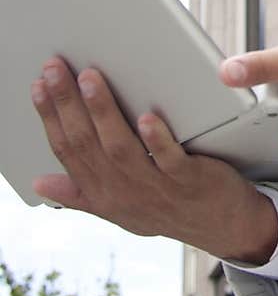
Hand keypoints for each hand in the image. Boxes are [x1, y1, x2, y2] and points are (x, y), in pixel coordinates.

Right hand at [30, 58, 277, 263]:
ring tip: (91, 79)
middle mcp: (124, 191)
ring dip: (103, 113)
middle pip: (87, 143)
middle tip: (55, 69)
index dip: (50, 118)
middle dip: (67, 104)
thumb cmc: (168, 209)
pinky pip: (170, 159)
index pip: (67, 151)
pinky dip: (157, 139)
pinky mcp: (189, 180)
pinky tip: (147, 117)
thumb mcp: (118, 208)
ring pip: (122, 148)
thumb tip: (41, 183)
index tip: (39, 86)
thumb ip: (80, 193)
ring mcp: (157, 186)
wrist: (221, 227)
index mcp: (103, 193)